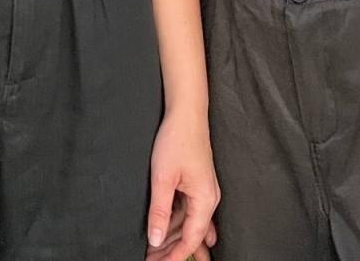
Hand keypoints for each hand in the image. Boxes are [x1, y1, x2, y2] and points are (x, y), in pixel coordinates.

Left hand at [145, 112, 218, 260]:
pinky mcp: (196, 184)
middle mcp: (208, 199)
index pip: (191, 239)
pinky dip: (174, 222)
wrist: (186, 113)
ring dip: (172, 237)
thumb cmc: (177, 140)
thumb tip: (156, 239)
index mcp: (205, 200)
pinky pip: (187, 211)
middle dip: (172, 249)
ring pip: (188, 224)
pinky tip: (164, 230)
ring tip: (153, 249)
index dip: (175, 256)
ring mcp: (203, 192)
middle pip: (191, 234)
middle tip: (150, 259)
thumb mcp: (163, 178)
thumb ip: (160, 211)